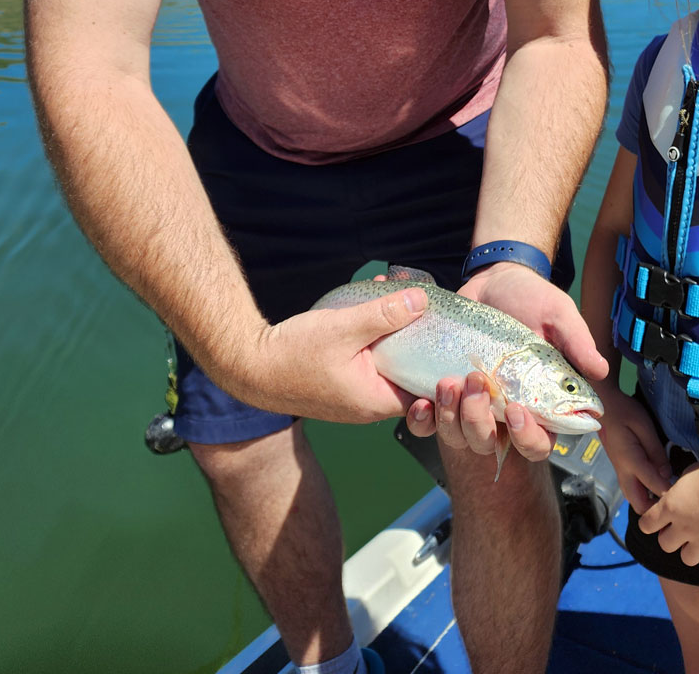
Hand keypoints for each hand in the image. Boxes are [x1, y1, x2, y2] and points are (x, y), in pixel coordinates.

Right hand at [230, 284, 428, 422]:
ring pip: (389, 361)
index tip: (450, 336)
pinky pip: (371, 359)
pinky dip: (376, 335)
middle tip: (422, 304)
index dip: (441, 365)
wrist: (248, 366)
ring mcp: (355, 395)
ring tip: (393, 293)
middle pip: (409, 371)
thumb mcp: (344, 327)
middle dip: (417, 335)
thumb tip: (421, 301)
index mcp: (376, 401)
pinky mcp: (342, 382)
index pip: (426, 391)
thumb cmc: (293, 354)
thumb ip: (384, 314)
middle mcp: (369, 405)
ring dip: (394, 330)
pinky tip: (371, 305)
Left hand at [405, 263, 607, 460]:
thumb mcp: (558, 314)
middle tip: (475, 383)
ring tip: (448, 382)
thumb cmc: (532, 300)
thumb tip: (600, 372)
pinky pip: (429, 422)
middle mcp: (504, 412)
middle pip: (492, 445)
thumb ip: (576, 342)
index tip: (518, 411)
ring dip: (452, 417)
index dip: (528, 438)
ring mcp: (472, 404)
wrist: (494, 278)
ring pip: (459, 437)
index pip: (539, 442)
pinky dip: (423, 419)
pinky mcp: (444, 392)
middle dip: (479, 423)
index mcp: (537, 402)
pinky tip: (422, 402)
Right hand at [596, 386, 672, 513]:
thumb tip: (666, 473)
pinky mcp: (620, 470)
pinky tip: (657, 485)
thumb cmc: (625, 412)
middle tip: (674, 499)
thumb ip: (656, 451)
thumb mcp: (644, 426)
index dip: (669, 493)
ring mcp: (620, 473)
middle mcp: (623, 472)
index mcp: (630, 461)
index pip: (653, 485)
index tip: (684, 496)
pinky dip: (645, 495)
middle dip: (656, 508)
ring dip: (650, 503)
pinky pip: (633, 491)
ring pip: (634, 500)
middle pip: (639, 505)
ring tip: (667, 494)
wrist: (603, 407)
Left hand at [638, 456, 698, 573]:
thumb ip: (678, 492)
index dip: (650, 523)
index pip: (646, 524)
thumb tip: (675, 497)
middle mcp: (682, 527)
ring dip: (691, 551)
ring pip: (686, 558)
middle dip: (670, 537)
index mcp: (670, 506)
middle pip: (665, 544)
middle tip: (682, 529)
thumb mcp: (688, 474)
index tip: (657, 520)